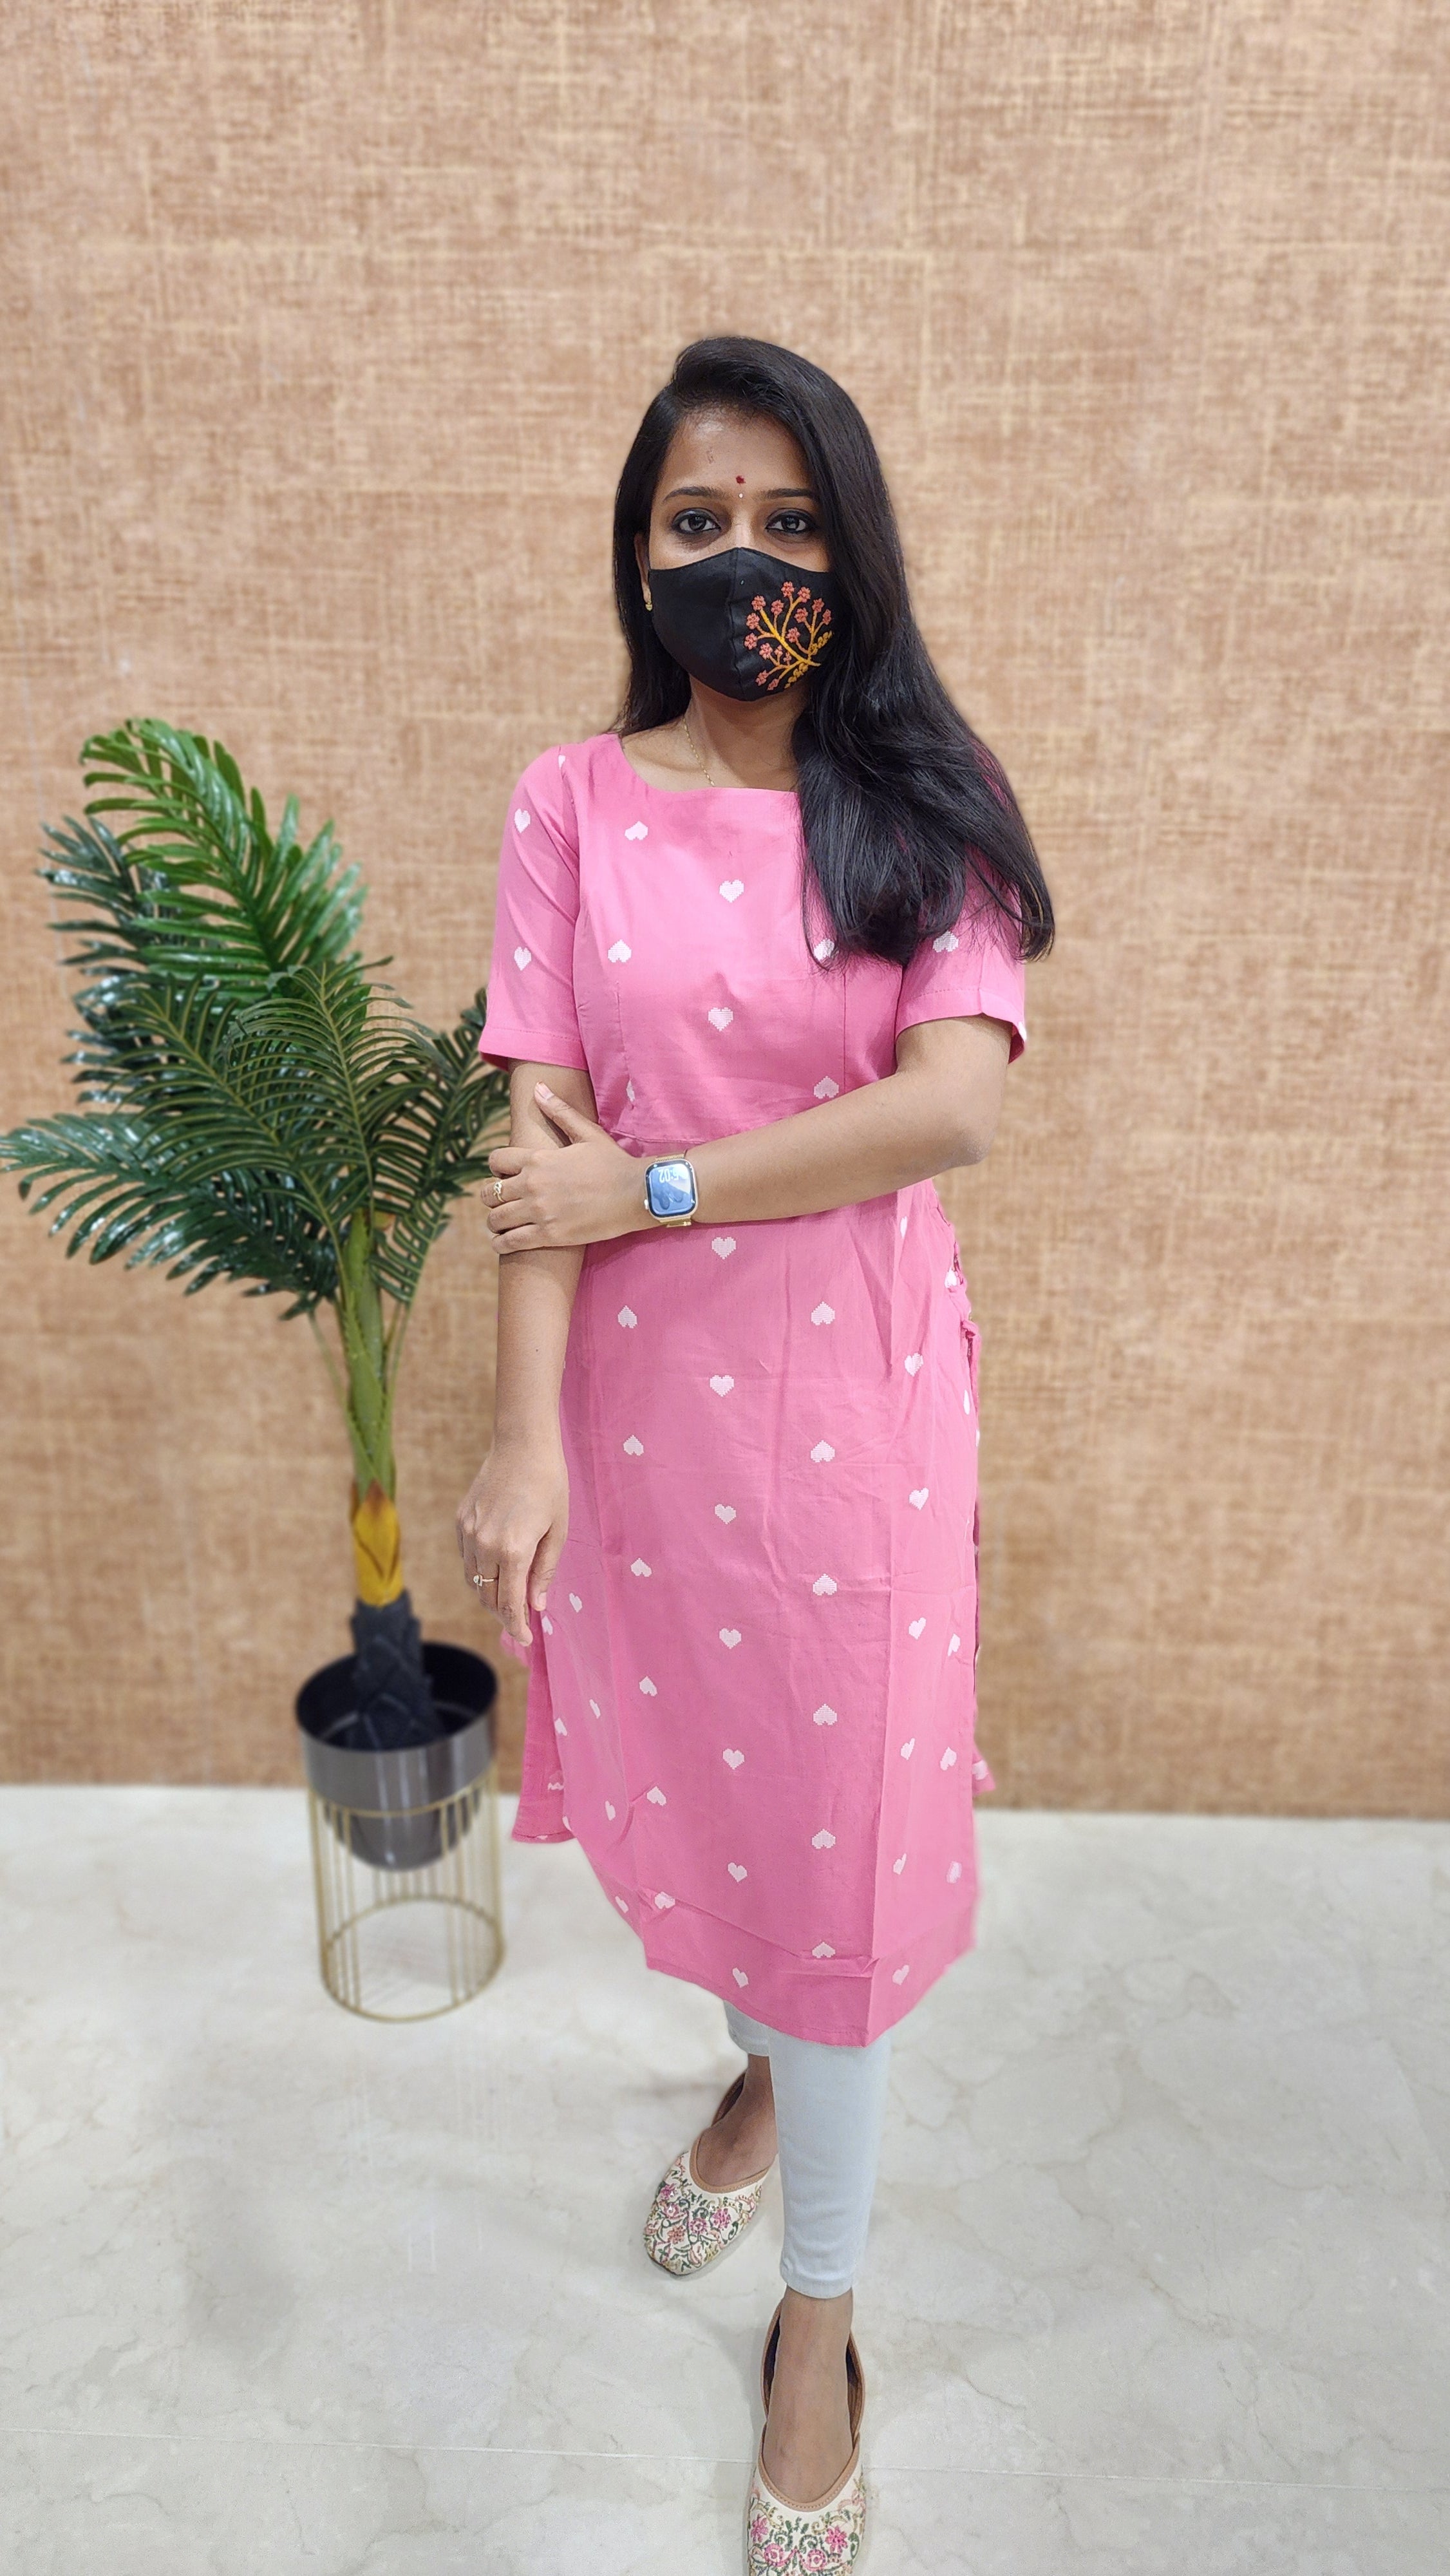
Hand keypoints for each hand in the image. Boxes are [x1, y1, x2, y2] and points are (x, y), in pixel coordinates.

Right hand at [456, 1442, 568, 1647]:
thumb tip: (536, 1605)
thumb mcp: (558, 1530)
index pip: (511, 1604)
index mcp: (513, 1550)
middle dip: (504, 1615)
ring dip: (489, 1596)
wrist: (522, 1444)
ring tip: (508, 1600)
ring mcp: (468, 1533)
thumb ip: (544, 1571)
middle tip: (520, 1621)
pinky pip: (466, 1559)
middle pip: (489, 1597)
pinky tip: (495, 1571)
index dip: (517, 1626)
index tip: (526, 1639)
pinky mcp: (460, 1521)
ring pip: (473, 1581)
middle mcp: (484, 1545)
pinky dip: (478, 1572)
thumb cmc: (549, 1484)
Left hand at [486, 1084, 647, 1250]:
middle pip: (489, 1192)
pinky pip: (510, 1243)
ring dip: (493, 1222)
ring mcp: (539, 1212)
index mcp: (537, 1158)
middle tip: (498, 1202)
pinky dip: (501, 1244)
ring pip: (495, 1219)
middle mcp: (532, 1185)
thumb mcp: (587, 1133)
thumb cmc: (614, 1162)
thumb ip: (559, 1111)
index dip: (496, 1167)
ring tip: (498, 1225)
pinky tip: (502, 1243)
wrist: (637, 1194)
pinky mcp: (549, 1236)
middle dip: (490, 1196)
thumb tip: (538, 1088)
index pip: (496, 1160)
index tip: (504, 1174)